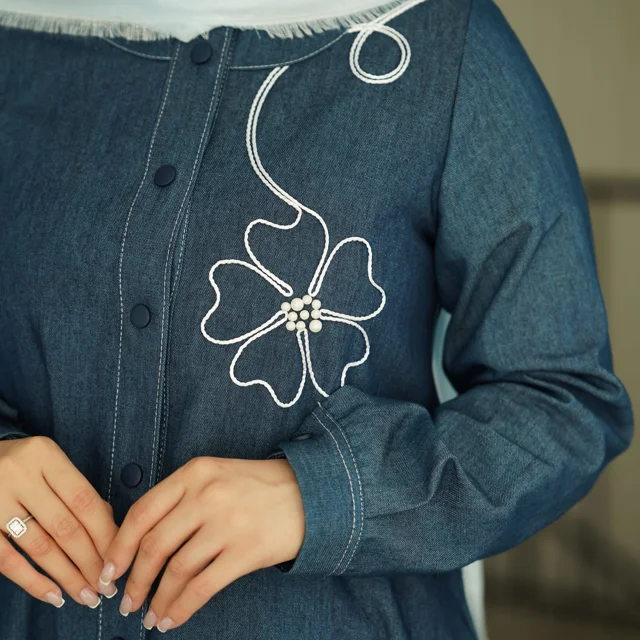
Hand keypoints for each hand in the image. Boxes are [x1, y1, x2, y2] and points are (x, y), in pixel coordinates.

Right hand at [0, 436, 118, 607]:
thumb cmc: (19, 464)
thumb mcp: (47, 462)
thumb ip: (75, 489)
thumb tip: (108, 525)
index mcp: (45, 456)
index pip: (84, 500)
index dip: (105, 532)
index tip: (120, 556)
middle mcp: (20, 477)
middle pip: (65, 526)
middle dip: (91, 561)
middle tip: (108, 586)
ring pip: (40, 547)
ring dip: (68, 576)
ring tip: (87, 595)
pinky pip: (8, 561)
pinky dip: (33, 581)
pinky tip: (54, 595)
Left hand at [100, 456, 303, 631]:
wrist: (309, 493)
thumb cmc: (257, 487)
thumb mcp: (216, 475)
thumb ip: (181, 497)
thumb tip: (141, 540)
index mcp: (195, 473)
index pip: (142, 512)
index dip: (118, 546)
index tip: (109, 570)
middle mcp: (207, 496)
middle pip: (154, 544)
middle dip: (134, 579)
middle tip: (126, 600)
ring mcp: (227, 523)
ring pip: (176, 569)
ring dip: (156, 599)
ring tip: (149, 616)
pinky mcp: (246, 551)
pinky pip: (203, 587)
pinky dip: (181, 607)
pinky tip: (172, 619)